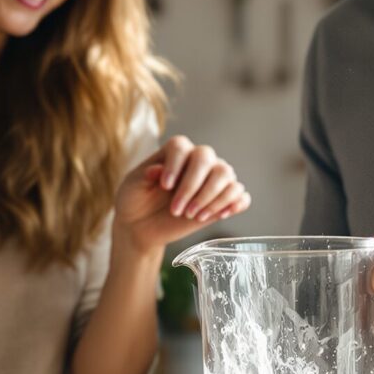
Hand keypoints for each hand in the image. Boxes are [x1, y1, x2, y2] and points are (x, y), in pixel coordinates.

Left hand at [113, 136, 250, 255]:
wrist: (140, 227)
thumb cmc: (135, 201)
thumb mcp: (133, 187)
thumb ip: (144, 176)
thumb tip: (157, 170)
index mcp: (174, 153)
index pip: (182, 146)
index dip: (175, 165)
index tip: (165, 187)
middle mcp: (197, 161)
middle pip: (207, 159)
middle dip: (193, 187)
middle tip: (177, 210)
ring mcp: (212, 180)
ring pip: (227, 175)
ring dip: (212, 197)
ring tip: (194, 216)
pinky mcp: (221, 201)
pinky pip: (241, 196)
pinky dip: (236, 203)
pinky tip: (221, 215)